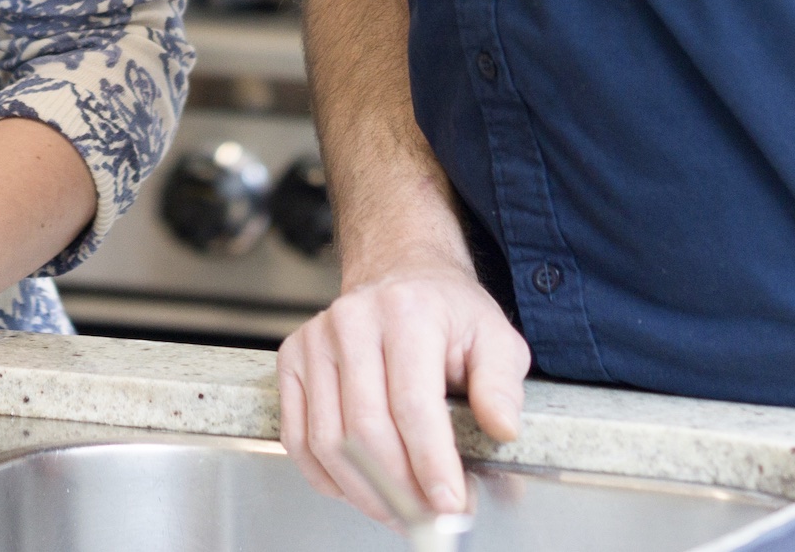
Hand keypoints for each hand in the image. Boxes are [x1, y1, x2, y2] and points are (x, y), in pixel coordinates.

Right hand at [277, 261, 528, 523]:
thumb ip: (501, 385)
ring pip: (328, 441)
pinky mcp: (292, 359)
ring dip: (365, 492)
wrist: (400, 276)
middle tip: (429, 517)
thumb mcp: (494, 337)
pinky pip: (298, 436)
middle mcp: (353, 321)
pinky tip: (358, 489)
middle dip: (400, 488)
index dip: (431, 464)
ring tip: (400, 511)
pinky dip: (326, 477)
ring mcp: (315, 340)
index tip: (451, 504)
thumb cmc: (447, 313)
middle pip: (366, 429)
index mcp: (408, 312)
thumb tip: (502, 429)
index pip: (413, 404)